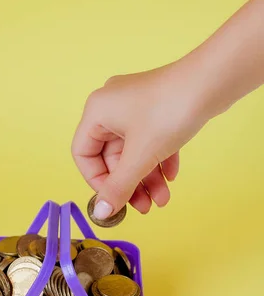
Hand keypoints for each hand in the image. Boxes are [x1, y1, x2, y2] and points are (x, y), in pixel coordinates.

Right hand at [72, 62, 206, 217]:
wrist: (211, 82)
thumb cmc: (168, 111)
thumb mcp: (140, 156)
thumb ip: (118, 187)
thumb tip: (101, 214)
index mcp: (97, 112)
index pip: (83, 154)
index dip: (97, 181)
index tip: (114, 200)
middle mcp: (111, 106)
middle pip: (111, 155)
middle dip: (129, 183)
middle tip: (145, 207)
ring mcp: (135, 106)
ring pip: (134, 150)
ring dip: (146, 177)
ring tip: (163, 200)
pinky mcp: (156, 107)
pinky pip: (150, 139)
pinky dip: (158, 159)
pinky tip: (172, 176)